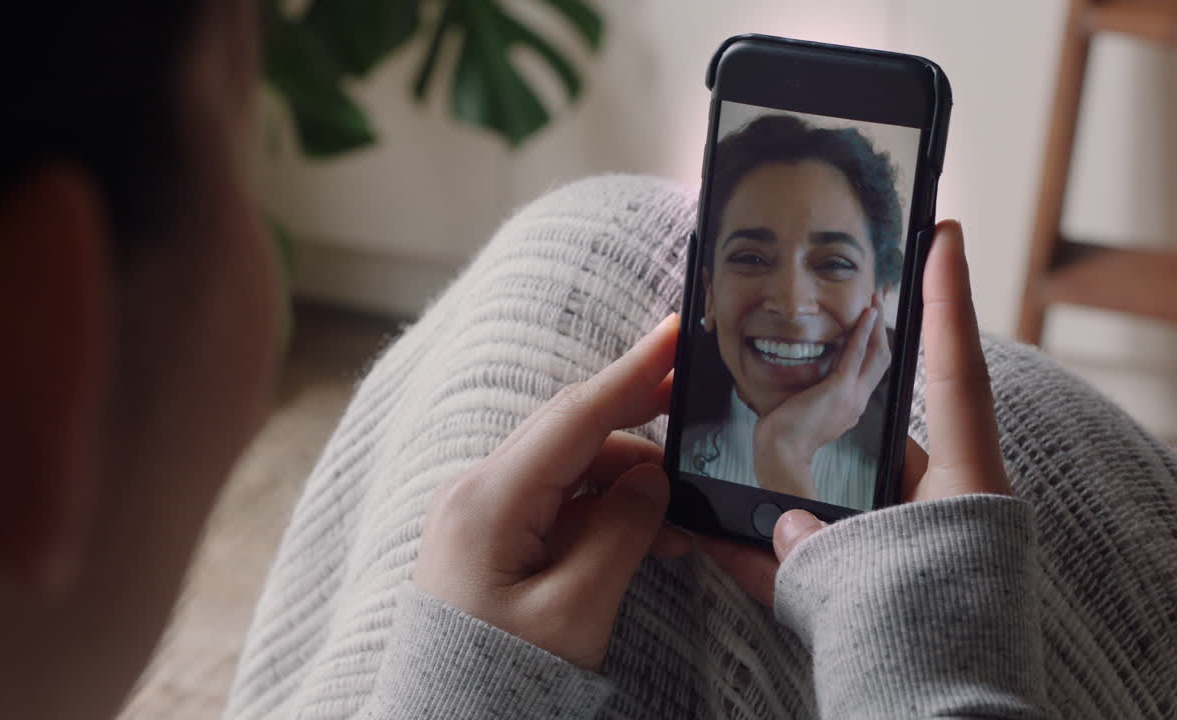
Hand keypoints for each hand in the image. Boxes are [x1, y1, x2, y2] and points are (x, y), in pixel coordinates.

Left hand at [412, 315, 690, 670]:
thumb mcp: (574, 613)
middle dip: (639, 422)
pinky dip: (604, 511)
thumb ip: (621, 532)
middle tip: (698, 404)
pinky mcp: (492, 536)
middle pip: (574, 436)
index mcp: (489, 500)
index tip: (672, 333)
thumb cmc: (497, 683)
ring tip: (681, 522)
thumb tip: (652, 481)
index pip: (575, 418)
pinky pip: (558, 503)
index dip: (632, 374)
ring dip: (628, 484)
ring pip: (572, 470)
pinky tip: (647, 535)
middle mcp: (478, 492)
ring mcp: (482, 513)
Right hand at [701, 220, 1010, 605]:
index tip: (945, 230)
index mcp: (964, 487)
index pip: (957, 373)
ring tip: (715, 461)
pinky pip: (804, 557)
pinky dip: (761, 551)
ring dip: (772, 493)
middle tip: (775, 370)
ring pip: (826, 500)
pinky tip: (707, 538)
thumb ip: (825, 546)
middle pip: (870, 439)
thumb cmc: (933, 650)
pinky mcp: (862, 589)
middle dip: (815, 416)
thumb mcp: (881, 582)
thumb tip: (781, 528)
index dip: (949, 299)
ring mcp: (898, 548)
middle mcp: (934, 509)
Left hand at [751, 292, 890, 498]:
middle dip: (883, 329)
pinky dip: (863, 332)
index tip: (871, 325)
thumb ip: (818, 396)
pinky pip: (856, 354)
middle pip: (882, 359)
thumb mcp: (809, 412)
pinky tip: (866, 314)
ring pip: (876, 354)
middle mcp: (858, 401)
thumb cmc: (786, 433)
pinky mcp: (840, 389)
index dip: (875, 345)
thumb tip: (813, 383)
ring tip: (876, 300)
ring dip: (877, 324)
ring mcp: (853, 396)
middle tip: (879, 303)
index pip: (871, 371)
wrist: (781, 451)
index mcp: (852, 406)